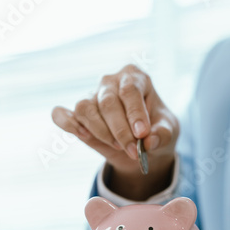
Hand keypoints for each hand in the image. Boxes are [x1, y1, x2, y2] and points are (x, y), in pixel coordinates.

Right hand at [52, 64, 178, 199]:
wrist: (142, 146)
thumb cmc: (155, 130)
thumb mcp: (168, 132)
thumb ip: (162, 134)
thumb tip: (148, 141)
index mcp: (135, 78)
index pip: (130, 90)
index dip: (135, 113)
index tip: (142, 134)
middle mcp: (110, 83)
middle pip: (108, 102)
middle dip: (120, 131)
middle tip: (133, 151)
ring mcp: (92, 96)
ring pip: (86, 109)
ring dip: (101, 132)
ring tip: (118, 146)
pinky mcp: (77, 114)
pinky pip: (61, 114)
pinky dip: (67, 124)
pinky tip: (83, 135)